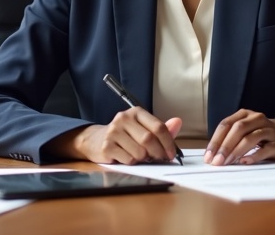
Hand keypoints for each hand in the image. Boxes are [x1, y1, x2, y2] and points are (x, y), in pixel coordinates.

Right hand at [49, 108, 181, 163]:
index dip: (168, 143)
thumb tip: (178, 122)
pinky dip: (132, 162)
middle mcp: (124, 118)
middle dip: (158, 153)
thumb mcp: (143, 128)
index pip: (158, 127)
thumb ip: (161, 128)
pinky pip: (128, 160)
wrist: (95, 139)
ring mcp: (114, 132)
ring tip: (140, 156)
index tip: (172, 154)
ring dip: (144, 159)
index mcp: (136, 112)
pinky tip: (127, 157)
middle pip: (149, 140)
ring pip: (140, 152)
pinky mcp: (106, 146)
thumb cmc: (124, 135)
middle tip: (160, 159)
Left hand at [204, 109, 274, 165]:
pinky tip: (245, 161)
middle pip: (237, 129)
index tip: (208, 156)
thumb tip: (212, 155)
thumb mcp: (245, 131)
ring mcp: (269, 129)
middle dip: (224, 146)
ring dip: (236, 151)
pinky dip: (254, 155)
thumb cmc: (261, 134)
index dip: (215, 140)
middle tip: (216, 161)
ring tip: (227, 162)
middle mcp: (256, 118)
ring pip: (250, 138)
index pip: (226, 124)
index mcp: (244, 114)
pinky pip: (266, 149)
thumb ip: (230, 138)